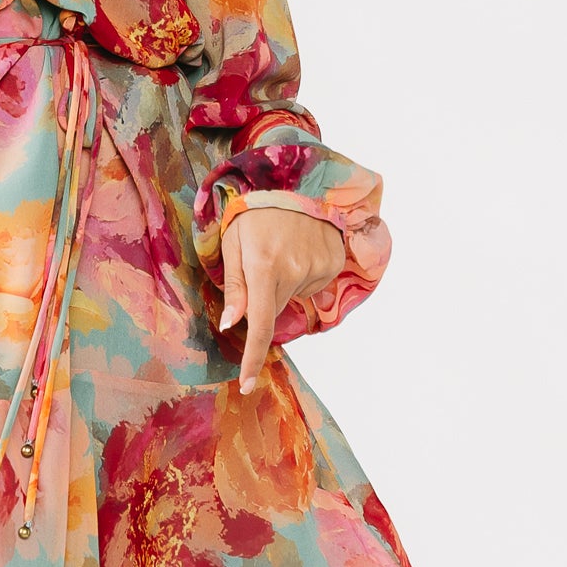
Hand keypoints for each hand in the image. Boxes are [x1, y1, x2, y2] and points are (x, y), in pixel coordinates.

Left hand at [218, 204, 344, 388]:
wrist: (295, 182)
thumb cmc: (254, 212)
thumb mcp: (233, 244)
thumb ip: (235, 286)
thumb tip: (234, 325)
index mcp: (264, 266)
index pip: (260, 324)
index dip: (252, 357)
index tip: (247, 384)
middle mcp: (294, 271)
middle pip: (275, 310)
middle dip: (264, 298)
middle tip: (261, 262)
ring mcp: (318, 268)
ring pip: (294, 296)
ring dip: (285, 282)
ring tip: (282, 248)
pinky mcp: (334, 263)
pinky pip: (313, 284)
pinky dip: (303, 274)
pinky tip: (300, 248)